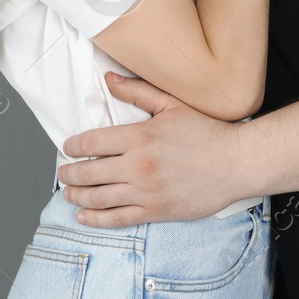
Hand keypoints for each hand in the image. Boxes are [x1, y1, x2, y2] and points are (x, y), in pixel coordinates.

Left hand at [57, 71, 253, 226]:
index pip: (93, 142)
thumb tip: (109, 79)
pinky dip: (95, 219)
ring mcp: (146, 192)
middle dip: (69, 174)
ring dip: (77, 195)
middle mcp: (139, 166)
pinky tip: (83, 215)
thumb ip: (138, 91)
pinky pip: (117, 219)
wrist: (235, 163)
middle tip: (63, 172)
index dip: (74, 146)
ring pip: (99, 198)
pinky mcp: (156, 211)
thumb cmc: (207, 133)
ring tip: (69, 192)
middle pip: (90, 173)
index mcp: (141, 137)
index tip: (68, 147)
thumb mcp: (172, 105)